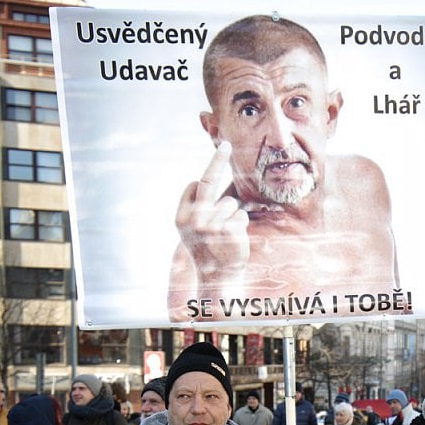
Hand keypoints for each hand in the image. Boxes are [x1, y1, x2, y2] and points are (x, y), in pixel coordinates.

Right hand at [175, 142, 249, 280]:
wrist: (216, 279)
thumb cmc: (209, 251)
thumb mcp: (197, 228)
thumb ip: (203, 205)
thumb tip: (218, 179)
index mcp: (181, 217)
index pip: (195, 185)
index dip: (209, 172)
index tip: (223, 149)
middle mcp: (194, 219)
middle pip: (209, 183)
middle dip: (218, 160)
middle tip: (226, 145)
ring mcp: (211, 225)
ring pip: (231, 204)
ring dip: (233, 216)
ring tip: (225, 235)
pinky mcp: (229, 231)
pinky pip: (242, 217)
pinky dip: (242, 226)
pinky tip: (234, 240)